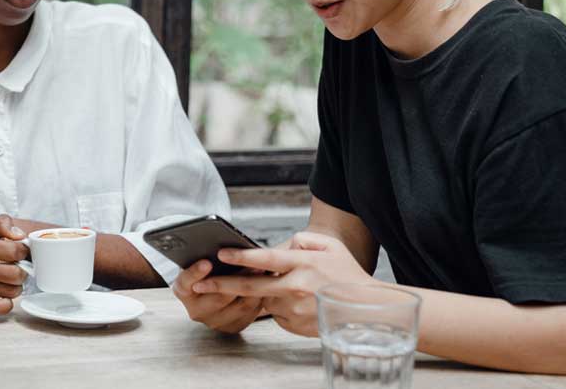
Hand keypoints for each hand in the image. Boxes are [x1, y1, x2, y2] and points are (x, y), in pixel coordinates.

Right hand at [0, 214, 29, 315]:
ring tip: (9, 280)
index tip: (20, 252)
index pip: (14, 250)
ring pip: (12, 291)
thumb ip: (3, 224)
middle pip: (15, 273)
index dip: (23, 251)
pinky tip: (5, 296)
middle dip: (22, 271)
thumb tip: (18, 235)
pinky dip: (7, 304)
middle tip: (17, 268)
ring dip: (16, 286)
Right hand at [171, 259, 262, 333]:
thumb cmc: (209, 270)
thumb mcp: (202, 262)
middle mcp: (196, 310)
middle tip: (249, 263)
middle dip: (236, 279)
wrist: (214, 292)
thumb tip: (224, 247)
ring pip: (239, 306)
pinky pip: (250, 313)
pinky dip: (259, 298)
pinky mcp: (233, 326)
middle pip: (217, 297)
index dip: (195, 273)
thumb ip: (208, 257)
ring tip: (262, 271)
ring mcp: (215, 321)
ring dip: (253, 288)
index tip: (207, 262)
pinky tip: (266, 284)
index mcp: (183, 291)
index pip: (185, 283)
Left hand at [196, 231, 373, 336]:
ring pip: (264, 299)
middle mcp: (296, 287)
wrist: (367, 309)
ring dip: (265, 292)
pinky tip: (298, 301)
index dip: (242, 257)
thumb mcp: (328, 245)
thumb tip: (275, 248)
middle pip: (251, 287)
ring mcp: (294, 309)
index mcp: (303, 264)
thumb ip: (299, 240)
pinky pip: (276, 313)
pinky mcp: (294, 324)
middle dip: (221, 284)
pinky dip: (279, 305)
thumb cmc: (347, 274)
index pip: (266, 259)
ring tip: (292, 286)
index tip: (221, 253)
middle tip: (198, 283)